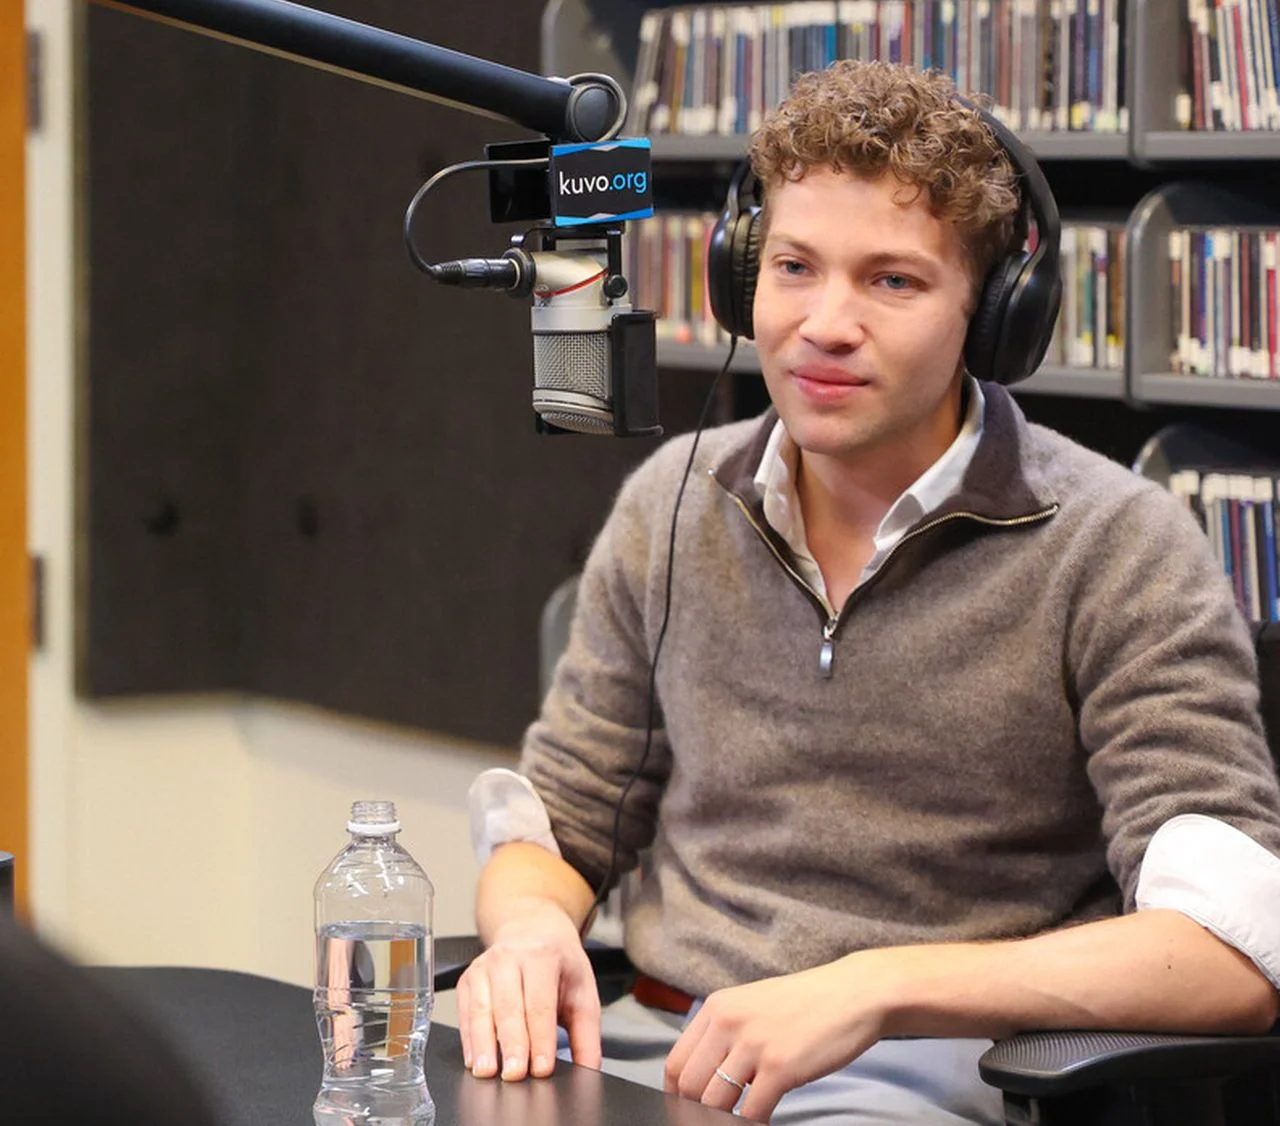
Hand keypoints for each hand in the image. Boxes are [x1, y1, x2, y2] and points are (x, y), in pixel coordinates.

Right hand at [456, 901, 601, 1081]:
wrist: (532, 930)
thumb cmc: (558, 964)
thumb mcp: (582, 992)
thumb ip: (586, 1035)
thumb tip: (588, 1070)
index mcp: (543, 956)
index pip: (540, 1003)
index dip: (541, 1038)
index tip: (542, 1068)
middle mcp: (510, 957)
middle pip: (509, 1007)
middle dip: (512, 1044)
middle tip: (515, 1075)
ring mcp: (485, 966)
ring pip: (482, 1010)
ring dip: (483, 1044)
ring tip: (488, 1072)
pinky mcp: (468, 979)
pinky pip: (465, 1012)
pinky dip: (469, 1038)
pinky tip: (474, 1059)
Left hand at [663, 959, 888, 1120]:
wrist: (853, 993)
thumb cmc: (806, 1003)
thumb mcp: (753, 1004)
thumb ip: (726, 1031)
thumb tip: (704, 1073)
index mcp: (717, 1008)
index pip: (676, 1063)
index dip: (676, 1097)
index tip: (686, 1110)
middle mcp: (728, 1023)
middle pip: (689, 1087)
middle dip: (695, 1113)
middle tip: (712, 1121)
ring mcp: (753, 1045)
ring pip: (713, 1103)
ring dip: (720, 1121)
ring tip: (735, 1122)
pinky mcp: (780, 1067)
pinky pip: (751, 1114)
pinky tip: (761, 1124)